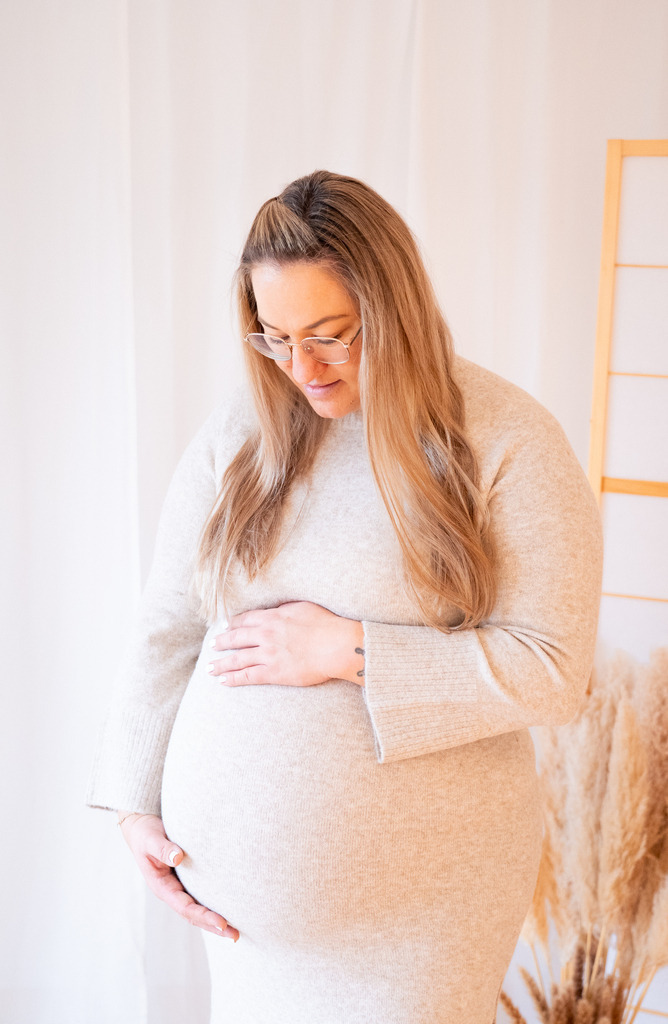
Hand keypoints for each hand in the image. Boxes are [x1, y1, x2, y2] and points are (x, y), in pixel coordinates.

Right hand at [118, 812, 238, 939]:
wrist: (142, 827)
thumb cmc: (146, 834)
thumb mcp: (151, 840)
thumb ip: (163, 849)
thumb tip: (178, 857)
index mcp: (161, 887)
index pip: (185, 907)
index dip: (204, 916)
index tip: (222, 922)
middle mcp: (171, 891)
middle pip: (193, 915)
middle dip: (213, 926)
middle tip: (235, 935)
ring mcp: (178, 887)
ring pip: (197, 909)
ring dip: (214, 920)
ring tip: (235, 931)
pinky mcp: (186, 879)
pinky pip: (200, 896)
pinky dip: (212, 905)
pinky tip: (228, 908)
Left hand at [207, 601, 364, 687]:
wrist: (336, 645)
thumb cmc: (325, 624)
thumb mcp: (302, 607)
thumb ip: (285, 608)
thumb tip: (276, 609)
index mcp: (273, 617)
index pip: (245, 620)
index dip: (232, 624)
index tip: (224, 627)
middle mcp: (266, 635)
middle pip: (236, 638)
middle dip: (221, 642)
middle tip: (212, 646)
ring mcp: (268, 654)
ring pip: (237, 659)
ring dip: (221, 663)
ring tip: (210, 668)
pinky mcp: (274, 672)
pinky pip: (248, 676)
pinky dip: (234, 678)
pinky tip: (223, 681)